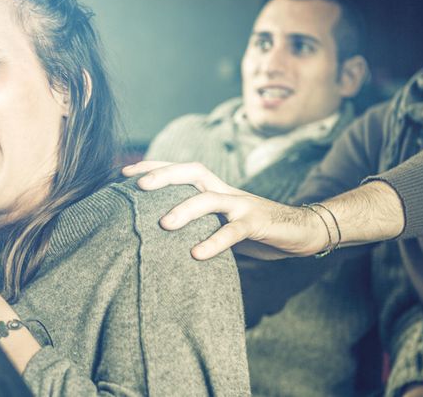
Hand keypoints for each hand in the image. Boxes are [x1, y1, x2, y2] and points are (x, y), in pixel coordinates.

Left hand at [122, 161, 328, 259]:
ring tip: (164, 224)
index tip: (123, 172)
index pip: (180, 170)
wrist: (300, 231)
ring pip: (211, 198)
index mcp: (214, 189)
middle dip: (165, 174)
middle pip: (193, 171)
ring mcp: (242, 205)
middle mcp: (225, 191)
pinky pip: (234, 230)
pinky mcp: (257, 223)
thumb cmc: (254, 229)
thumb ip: (197, 223)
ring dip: (186, 208)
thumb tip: (159, 234)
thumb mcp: (219, 223)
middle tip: (138, 186)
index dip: (152, 167)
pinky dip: (215, 241)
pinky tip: (197, 254)